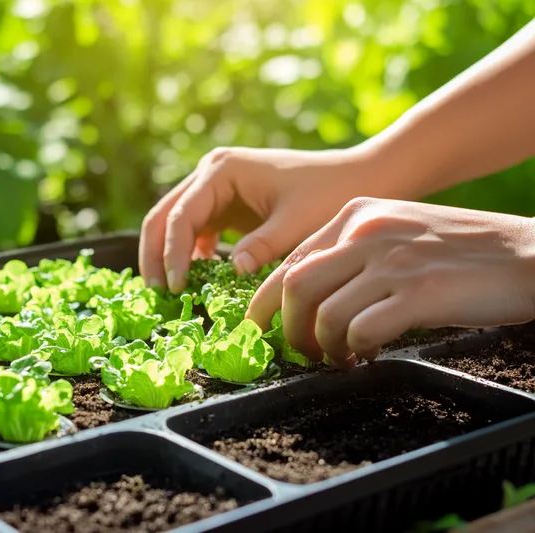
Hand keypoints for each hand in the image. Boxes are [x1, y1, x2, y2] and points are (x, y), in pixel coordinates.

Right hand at [139, 145, 404, 293]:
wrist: (360, 178)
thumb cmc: (331, 194)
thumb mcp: (296, 224)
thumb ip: (262, 247)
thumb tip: (233, 271)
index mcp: (222, 170)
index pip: (181, 215)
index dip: (173, 253)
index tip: (176, 288)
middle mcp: (211, 173)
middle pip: (164, 215)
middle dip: (156, 254)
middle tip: (157, 293)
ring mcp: (216, 187)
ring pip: (174, 223)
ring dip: (168, 255)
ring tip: (169, 292)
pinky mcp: (226, 204)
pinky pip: (196, 231)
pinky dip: (191, 255)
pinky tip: (197, 280)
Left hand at [246, 197, 534, 369]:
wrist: (530, 254)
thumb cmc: (463, 251)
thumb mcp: (398, 234)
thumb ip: (353, 255)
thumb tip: (309, 300)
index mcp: (357, 214)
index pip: (291, 260)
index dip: (266, 301)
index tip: (258, 329)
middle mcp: (367, 231)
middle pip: (295, 287)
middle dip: (290, 329)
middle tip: (304, 353)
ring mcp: (392, 260)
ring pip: (322, 313)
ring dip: (325, 347)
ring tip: (342, 358)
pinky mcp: (418, 292)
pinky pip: (359, 331)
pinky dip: (356, 350)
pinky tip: (371, 354)